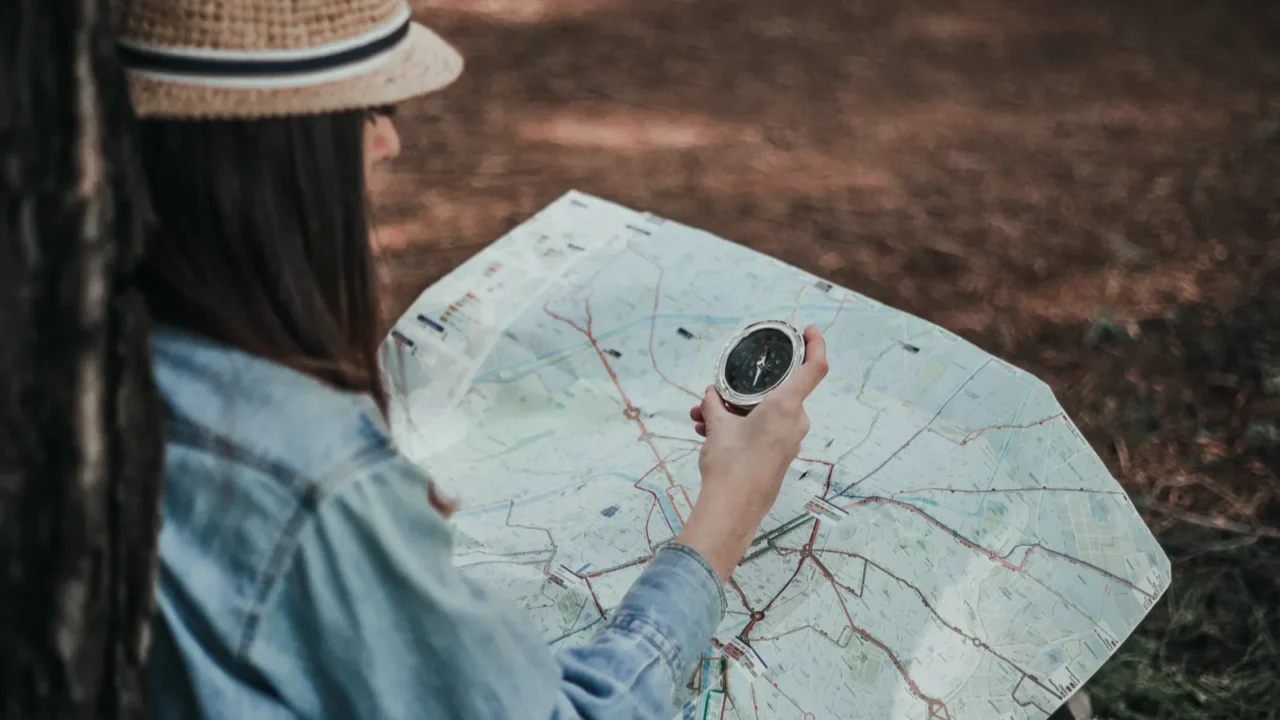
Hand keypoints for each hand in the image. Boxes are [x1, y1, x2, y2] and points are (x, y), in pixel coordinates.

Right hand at [675, 325, 828, 579]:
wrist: (733, 510)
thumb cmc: (729, 466)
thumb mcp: (717, 426)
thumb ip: (715, 405)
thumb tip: (711, 396)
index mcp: (786, 406)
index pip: (814, 367)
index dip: (815, 344)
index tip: (808, 330)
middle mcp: (795, 422)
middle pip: (777, 392)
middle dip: (744, 390)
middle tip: (715, 394)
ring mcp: (790, 442)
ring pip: (765, 414)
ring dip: (735, 413)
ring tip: (702, 419)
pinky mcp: (780, 457)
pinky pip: (764, 432)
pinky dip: (742, 428)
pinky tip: (711, 434)